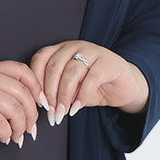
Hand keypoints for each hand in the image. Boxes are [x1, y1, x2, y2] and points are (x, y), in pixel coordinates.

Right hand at [0, 60, 44, 145]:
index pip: (22, 70)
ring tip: (17, 137)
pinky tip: (3, 138)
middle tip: (31, 128)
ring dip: (20, 127)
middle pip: (22, 93)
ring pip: (13, 110)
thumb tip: (28, 102)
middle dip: (31, 114)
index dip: (36, 87)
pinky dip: (6, 134)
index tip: (40, 103)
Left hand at [29, 40, 148, 125]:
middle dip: (50, 94)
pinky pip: (91, 79)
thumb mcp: (70, 89)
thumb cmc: (92, 87)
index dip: (36, 81)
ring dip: (64, 96)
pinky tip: (77, 108)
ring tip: (62, 113)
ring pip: (70, 73)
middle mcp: (74, 46)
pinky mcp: (108, 62)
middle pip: (54, 67)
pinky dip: (81, 96)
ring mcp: (92, 51)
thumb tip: (43, 106)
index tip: (38, 102)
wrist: (122, 86)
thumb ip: (56, 92)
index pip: (40, 59)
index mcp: (60, 49)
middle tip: (51, 113)